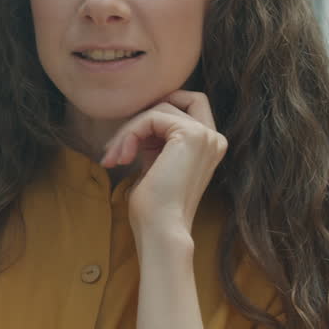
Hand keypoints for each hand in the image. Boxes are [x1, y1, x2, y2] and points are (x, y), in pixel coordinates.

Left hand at [99, 90, 226, 241]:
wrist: (160, 230)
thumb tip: (135, 120)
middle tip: (122, 145)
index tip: (129, 146)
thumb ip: (155, 140)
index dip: (154, 117)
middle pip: (179, 98)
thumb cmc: (153, 207)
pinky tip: (121, 158)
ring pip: (158, 109)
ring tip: (115, 157)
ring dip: (129, 130)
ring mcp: (206, 135)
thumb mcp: (155, 163)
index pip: (185, 107)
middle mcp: (213, 138)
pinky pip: (151, 117)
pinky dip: (130, 133)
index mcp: (209, 146)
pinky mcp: (191, 135)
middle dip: (146, 114)